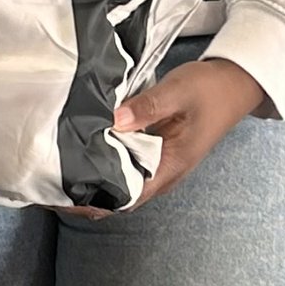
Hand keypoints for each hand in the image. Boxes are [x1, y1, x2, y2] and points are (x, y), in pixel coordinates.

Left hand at [70, 54, 268, 215]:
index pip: (126, 198)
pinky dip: (105, 162)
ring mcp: (161, 165)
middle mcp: (164, 174)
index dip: (93, 201)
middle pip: (119, 196)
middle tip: (49, 180)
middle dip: (85, 194)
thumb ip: (146, 107)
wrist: (235, 84)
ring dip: (93, 179)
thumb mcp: (178, 91)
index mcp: (171, 167)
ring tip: (58, 167)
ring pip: (121, 182)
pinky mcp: (157, 153)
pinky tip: (84, 149)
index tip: (61, 195)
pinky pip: (126, 166)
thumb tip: (112, 122)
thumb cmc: (210, 89)